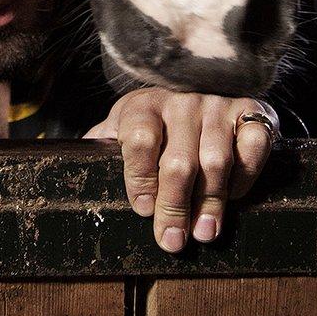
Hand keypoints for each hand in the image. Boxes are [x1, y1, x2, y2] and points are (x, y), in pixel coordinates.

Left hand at [84, 88, 277, 252]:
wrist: (198, 75)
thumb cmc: (153, 117)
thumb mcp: (121, 123)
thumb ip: (101, 143)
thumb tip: (63, 162)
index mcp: (143, 105)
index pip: (139, 140)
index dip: (140, 178)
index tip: (142, 209)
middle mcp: (181, 101)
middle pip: (178, 161)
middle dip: (174, 207)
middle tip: (171, 240)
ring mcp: (217, 104)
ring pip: (215, 160)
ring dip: (210, 203)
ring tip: (204, 233)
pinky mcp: (252, 111)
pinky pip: (253, 145)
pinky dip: (246, 175)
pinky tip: (234, 195)